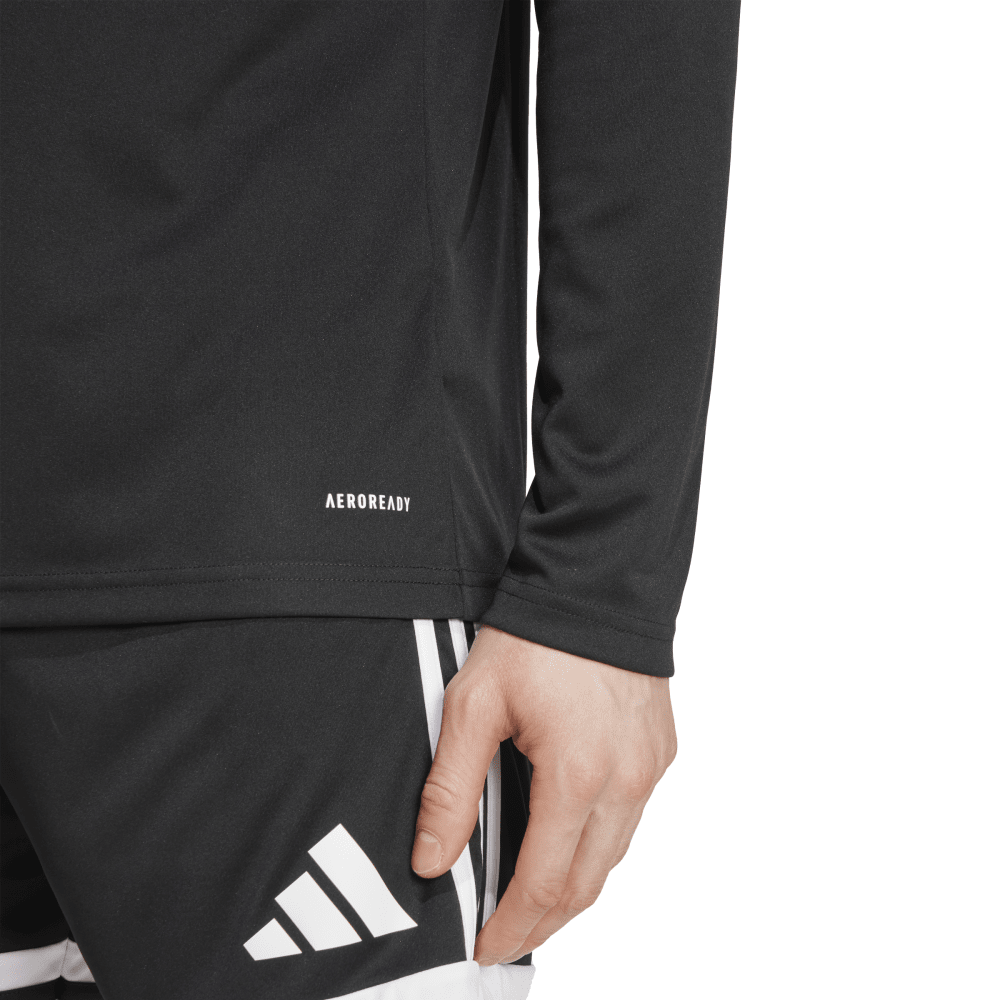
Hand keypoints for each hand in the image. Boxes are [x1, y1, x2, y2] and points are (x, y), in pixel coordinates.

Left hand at [410, 625, 676, 964]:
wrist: (595, 583)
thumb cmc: (534, 636)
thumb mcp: (473, 706)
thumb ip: (450, 790)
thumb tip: (432, 860)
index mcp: (578, 774)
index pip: (545, 881)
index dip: (514, 924)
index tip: (487, 946)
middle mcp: (626, 780)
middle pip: (588, 883)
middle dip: (545, 921)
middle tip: (507, 936)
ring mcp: (650, 766)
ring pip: (614, 855)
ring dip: (575, 887)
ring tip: (534, 901)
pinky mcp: (660, 751)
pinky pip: (631, 818)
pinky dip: (599, 845)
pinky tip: (570, 841)